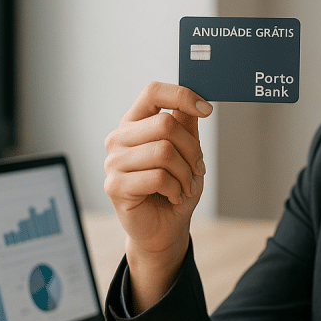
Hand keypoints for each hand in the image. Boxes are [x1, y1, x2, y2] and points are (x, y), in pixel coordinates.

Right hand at [103, 81, 211, 311]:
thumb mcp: (187, 153)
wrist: (164, 228)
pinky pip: (158, 177)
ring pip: (164, 151)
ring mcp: (113, 162)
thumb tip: (195, 102)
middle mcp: (119, 138)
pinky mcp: (115, 186)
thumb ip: (186, 126)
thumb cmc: (174, 187)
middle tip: (198, 168)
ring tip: (186, 185)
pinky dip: (176, 188)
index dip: (182, 96)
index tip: (207, 110)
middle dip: (192, 149)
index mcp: (134, 123)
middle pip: (165, 124)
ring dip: (186, 173)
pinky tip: (174, 195)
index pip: (153, 92)